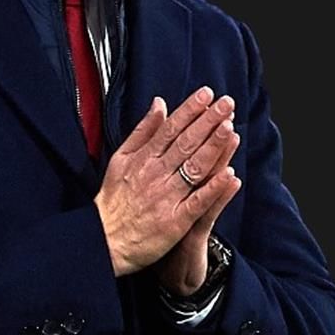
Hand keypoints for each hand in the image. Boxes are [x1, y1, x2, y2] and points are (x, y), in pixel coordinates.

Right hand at [95, 87, 239, 276]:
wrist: (104, 240)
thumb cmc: (114, 200)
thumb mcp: (120, 158)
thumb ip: (142, 131)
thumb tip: (159, 104)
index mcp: (143, 158)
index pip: (170, 128)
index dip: (190, 110)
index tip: (207, 94)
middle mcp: (155, 174)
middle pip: (186, 143)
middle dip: (208, 121)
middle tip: (226, 103)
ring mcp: (166, 197)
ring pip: (194, 168)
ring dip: (213, 147)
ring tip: (230, 128)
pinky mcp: (175, 221)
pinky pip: (197, 202)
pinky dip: (213, 189)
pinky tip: (230, 175)